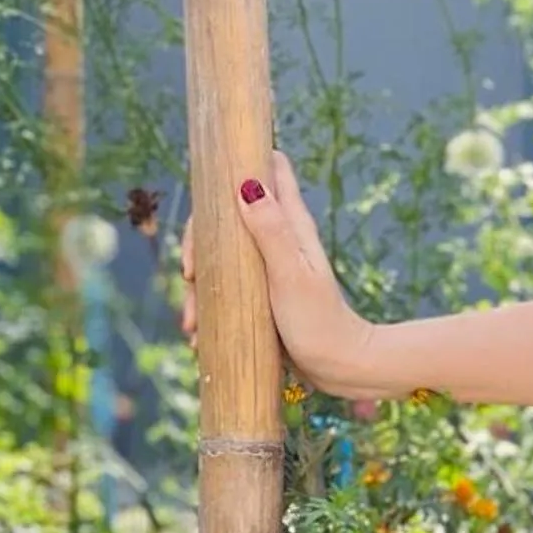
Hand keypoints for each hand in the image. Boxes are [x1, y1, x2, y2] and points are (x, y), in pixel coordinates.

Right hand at [180, 149, 381, 410]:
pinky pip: (226, 290)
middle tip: (190, 274)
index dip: (237, 165)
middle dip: (201, 240)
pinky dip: (208, 307)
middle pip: (229, 216)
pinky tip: (198, 334)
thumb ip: (272, 231)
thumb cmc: (319, 321)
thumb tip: (247, 184)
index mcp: (292, 224)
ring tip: (190, 322)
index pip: (268, 169)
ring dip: (199, 284)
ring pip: (222, 257)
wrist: (341, 367)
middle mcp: (281, 239)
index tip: (206, 190)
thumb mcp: (291, 274)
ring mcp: (270, 267)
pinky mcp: (263, 295)